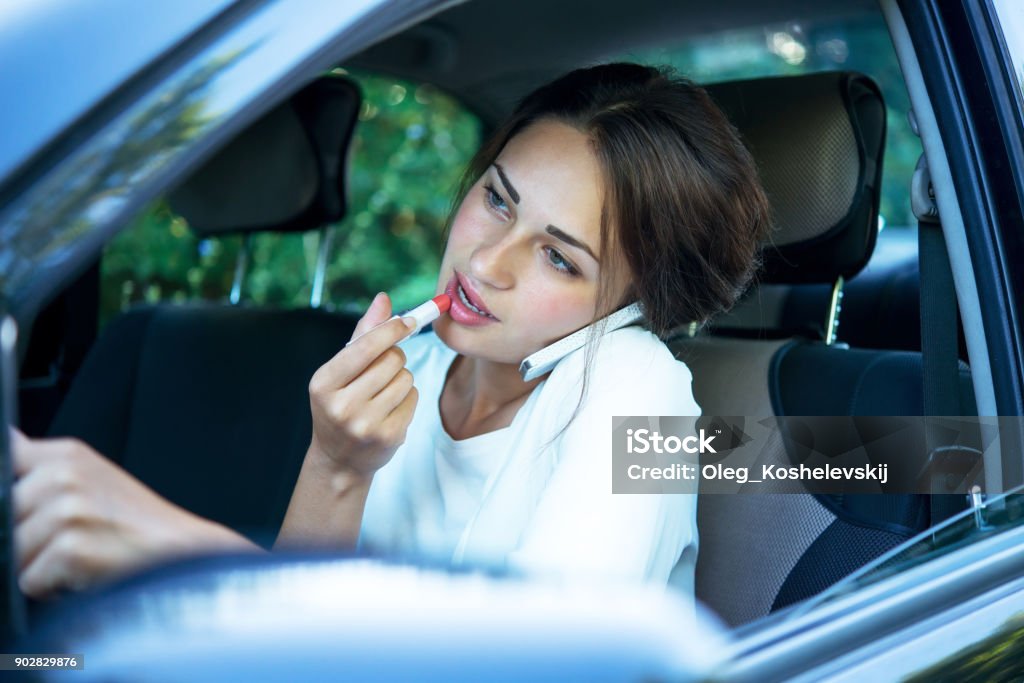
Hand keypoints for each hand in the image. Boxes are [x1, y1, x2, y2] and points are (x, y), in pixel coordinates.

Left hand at [11, 429, 258, 597]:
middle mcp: (64, 476)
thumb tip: (6, 439)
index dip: (8, 491)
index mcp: (66, 454)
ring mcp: (68, 511)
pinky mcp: (72, 549)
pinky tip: (85, 572)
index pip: (6, 457)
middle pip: (2, 516)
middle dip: (23, 536)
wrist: (182, 551)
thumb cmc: (136, 521)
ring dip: (38, 566)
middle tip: (68, 537)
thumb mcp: (89, 474)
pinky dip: (52, 589)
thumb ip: (38, 462)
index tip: (26, 506)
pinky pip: (29, 582)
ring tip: (78, 556)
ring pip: (12, 553)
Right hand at [306, 292, 418, 477]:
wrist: (340, 459)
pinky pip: (414, 398)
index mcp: (323, 383)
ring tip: (383, 393)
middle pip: (392, 360)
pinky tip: (390, 409)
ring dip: (401, 379)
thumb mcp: (340, 371)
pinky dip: (408, 398)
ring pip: (406, 378)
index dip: (391, 330)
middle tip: (383, 368)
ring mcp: (366, 424)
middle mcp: (341, 406)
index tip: (408, 320)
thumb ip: (363, 334)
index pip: (365, 347)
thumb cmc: (340, 404)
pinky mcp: (389, 437)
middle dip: (394, 357)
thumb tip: (383, 299)